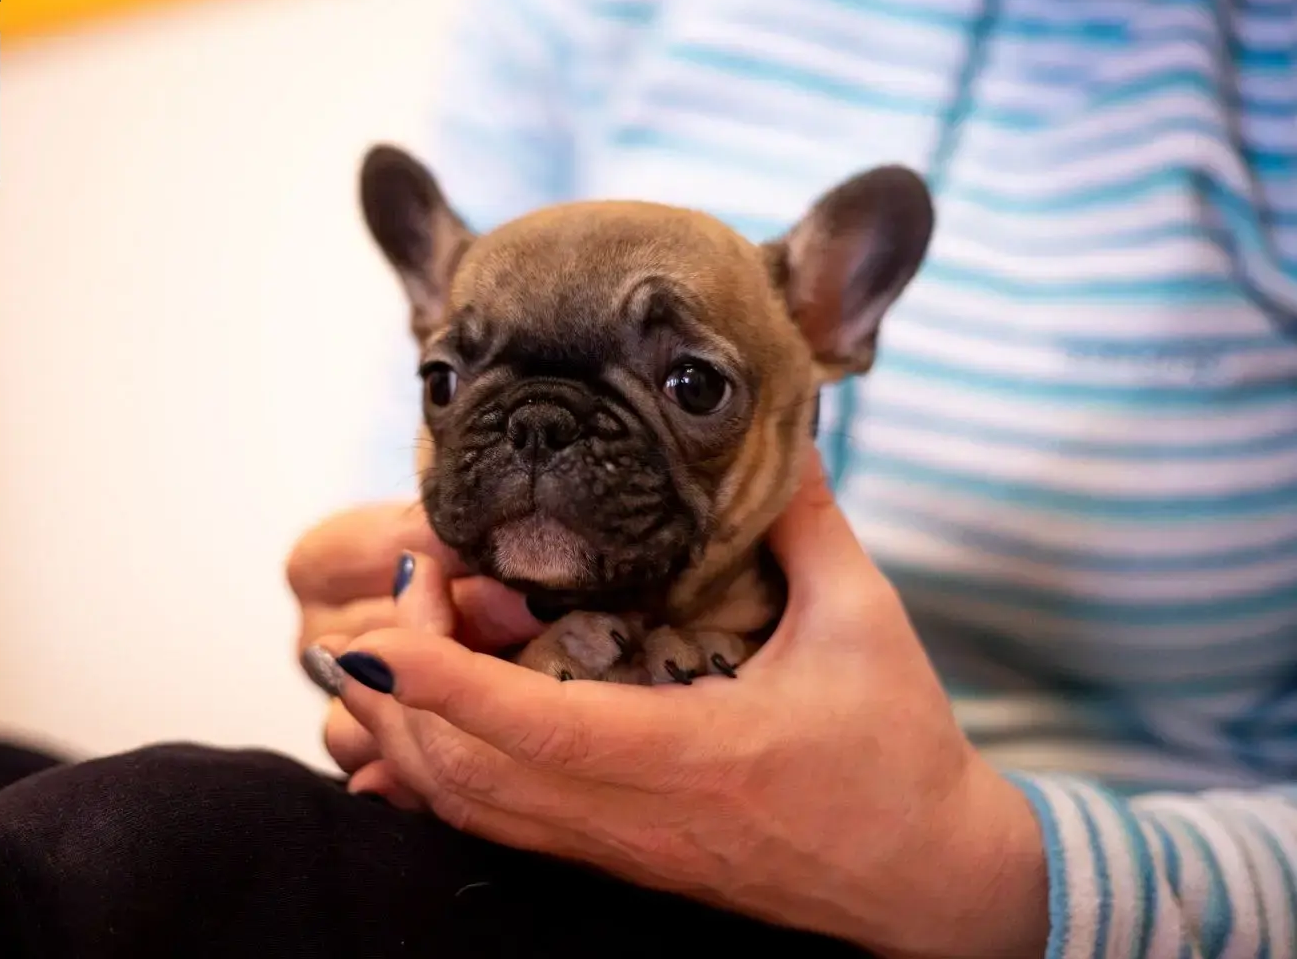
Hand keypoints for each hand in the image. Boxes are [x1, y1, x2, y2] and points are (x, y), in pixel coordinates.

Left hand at [321, 452, 1049, 958]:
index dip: (444, 677)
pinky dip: (438, 777)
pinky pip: (498, 828)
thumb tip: (780, 428)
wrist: (926, 883)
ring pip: (471, 811)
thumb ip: (807, 521)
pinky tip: (418, 726)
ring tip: (392, 646)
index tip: (384, 618)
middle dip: (402, 689)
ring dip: (408, 733)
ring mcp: (620, 846)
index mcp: (696, 753)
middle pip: (470, 776)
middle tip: (399, 596)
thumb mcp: (865, 621)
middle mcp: (638, 813)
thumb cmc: (898, 756)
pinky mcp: (618, 856)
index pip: (536, 727)